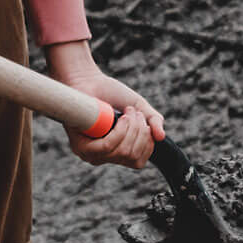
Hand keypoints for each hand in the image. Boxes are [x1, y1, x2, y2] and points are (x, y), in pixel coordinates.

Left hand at [47, 48, 162, 168]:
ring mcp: (90, 154)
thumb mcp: (140, 108)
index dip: (147, 144)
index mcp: (116, 152)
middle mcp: (103, 157)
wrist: (89, 80)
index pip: (137, 162)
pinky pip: (107, 147)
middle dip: (141, 132)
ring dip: (132, 129)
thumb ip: (153, 121)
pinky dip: (119, 131)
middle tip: (135, 113)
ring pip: (122, 152)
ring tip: (128, 112)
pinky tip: (121, 118)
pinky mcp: (80, 146)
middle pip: (132, 157)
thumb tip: (161, 137)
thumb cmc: (112, 94)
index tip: (146, 123)